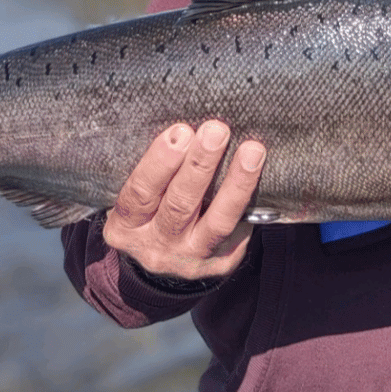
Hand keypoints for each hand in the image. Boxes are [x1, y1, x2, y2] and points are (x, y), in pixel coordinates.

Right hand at [103, 120, 264, 281]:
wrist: (164, 261)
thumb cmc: (151, 211)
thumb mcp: (138, 198)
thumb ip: (154, 171)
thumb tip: (185, 127)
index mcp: (126, 226)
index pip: (140, 193)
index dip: (159, 162)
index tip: (180, 131)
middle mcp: (156, 247)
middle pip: (179, 205)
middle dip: (200, 165)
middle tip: (216, 130)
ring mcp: (189, 259)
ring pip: (216, 222)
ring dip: (236, 183)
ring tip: (252, 151)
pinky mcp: (219, 264)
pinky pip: (238, 232)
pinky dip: (249, 203)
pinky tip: (263, 177)